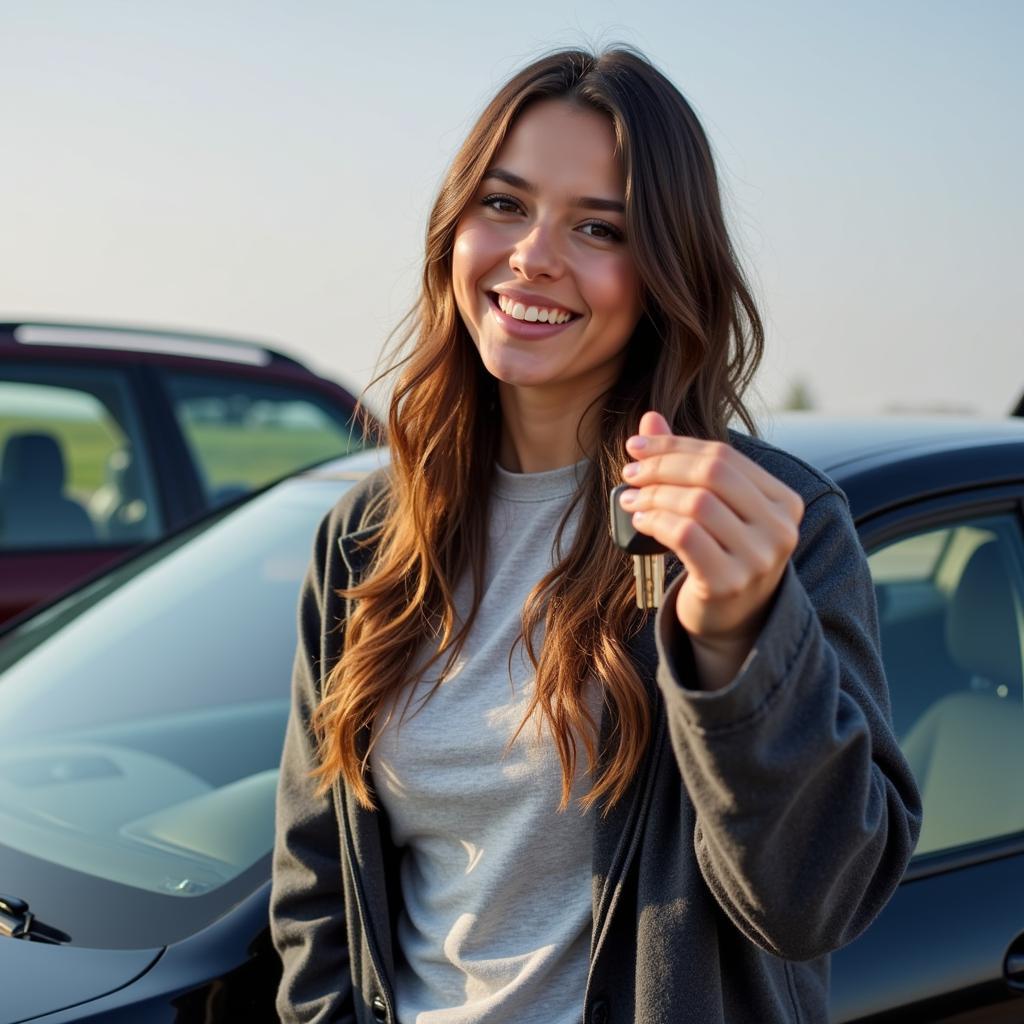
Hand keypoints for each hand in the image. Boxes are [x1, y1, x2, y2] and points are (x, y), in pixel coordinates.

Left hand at [619, 411, 804, 688]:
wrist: (731, 623)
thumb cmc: (718, 556)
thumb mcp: (709, 507)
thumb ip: (685, 462)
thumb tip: (649, 418)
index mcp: (784, 502)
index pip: (724, 456)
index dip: (674, 446)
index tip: (636, 446)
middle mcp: (780, 529)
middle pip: (712, 473)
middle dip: (661, 467)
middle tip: (629, 473)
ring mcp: (759, 559)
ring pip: (696, 503)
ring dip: (653, 495)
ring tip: (630, 501)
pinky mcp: (729, 583)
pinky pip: (684, 535)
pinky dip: (654, 522)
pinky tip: (639, 523)